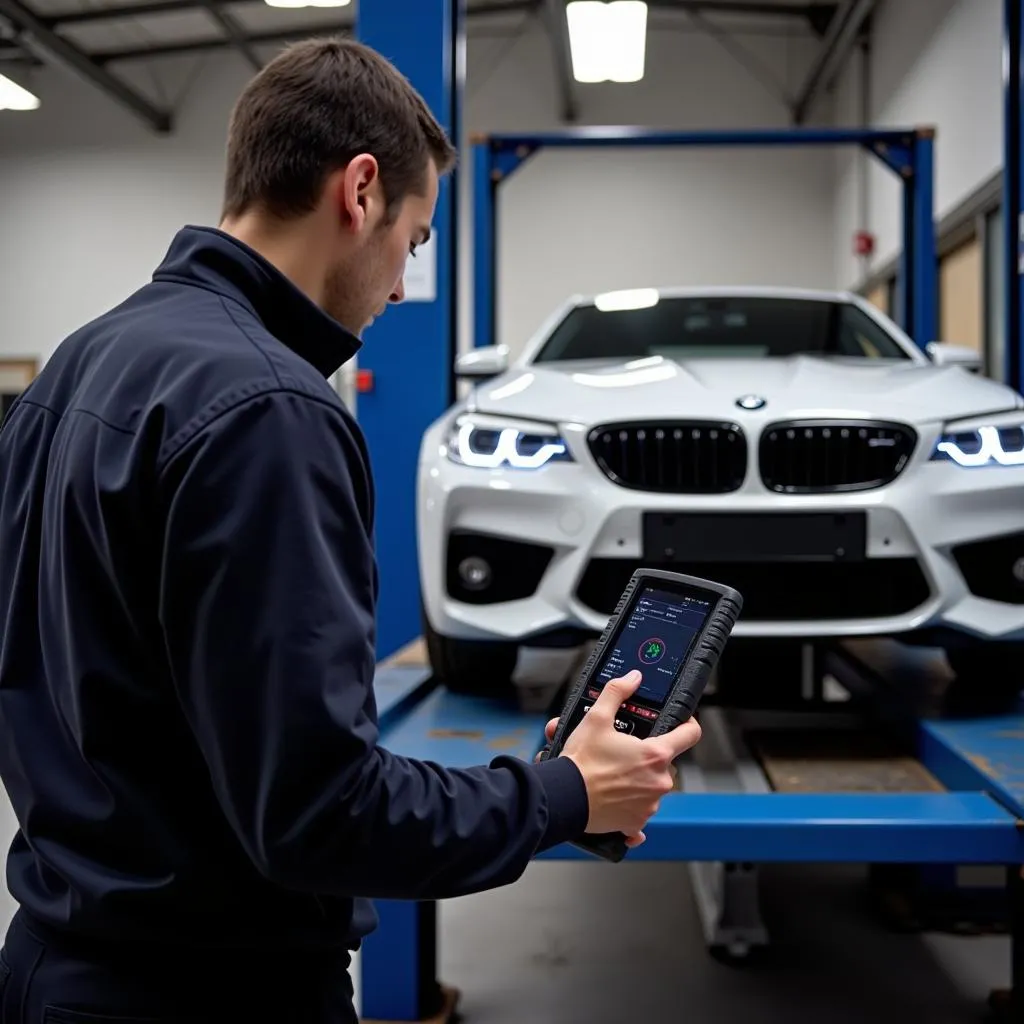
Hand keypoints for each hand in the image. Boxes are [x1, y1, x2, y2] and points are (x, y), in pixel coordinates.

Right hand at [541, 670, 700, 845]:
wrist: (564, 797)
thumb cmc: (581, 762)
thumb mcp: (597, 718)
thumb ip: (617, 692)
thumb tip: (632, 678)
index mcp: (655, 755)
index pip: (690, 734)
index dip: (688, 724)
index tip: (682, 722)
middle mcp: (659, 782)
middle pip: (664, 762)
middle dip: (647, 755)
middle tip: (625, 751)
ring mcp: (650, 804)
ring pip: (652, 785)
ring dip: (638, 779)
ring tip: (613, 773)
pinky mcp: (636, 822)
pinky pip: (640, 811)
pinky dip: (630, 805)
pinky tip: (614, 798)